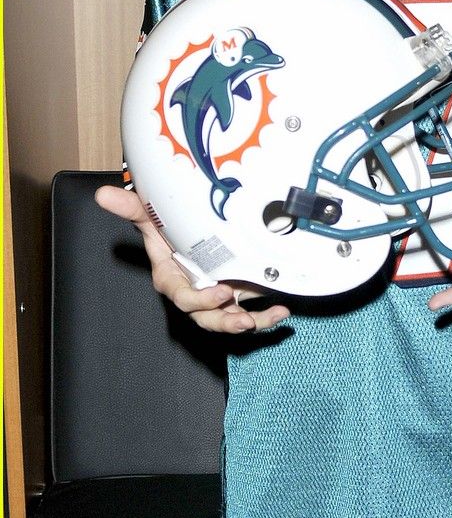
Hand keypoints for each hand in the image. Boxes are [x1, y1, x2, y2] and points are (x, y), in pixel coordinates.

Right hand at [95, 185, 290, 333]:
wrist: (193, 227)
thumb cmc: (168, 227)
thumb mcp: (152, 217)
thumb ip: (131, 209)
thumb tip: (102, 195)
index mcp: (173, 278)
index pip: (182, 295)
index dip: (199, 299)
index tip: (220, 292)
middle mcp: (195, 291)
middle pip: (205, 316)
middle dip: (223, 321)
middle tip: (242, 319)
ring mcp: (217, 296)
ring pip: (227, 319)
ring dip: (247, 323)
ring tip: (262, 321)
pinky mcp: (237, 296)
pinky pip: (252, 313)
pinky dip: (266, 317)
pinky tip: (282, 313)